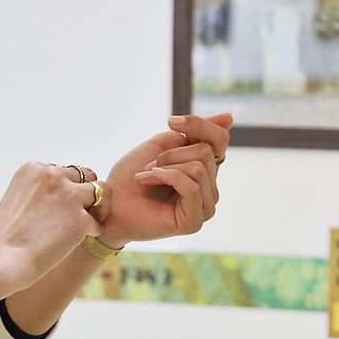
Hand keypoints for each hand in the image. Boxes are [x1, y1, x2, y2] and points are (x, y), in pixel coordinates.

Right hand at [0, 163, 101, 298]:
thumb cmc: (5, 236)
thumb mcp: (20, 198)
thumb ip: (44, 190)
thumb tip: (72, 190)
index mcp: (35, 168)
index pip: (65, 171)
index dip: (67, 188)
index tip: (57, 206)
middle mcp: (53, 175)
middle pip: (87, 176)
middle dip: (86, 193)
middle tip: (79, 212)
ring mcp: (69, 196)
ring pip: (102, 192)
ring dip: (97, 208)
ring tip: (88, 222)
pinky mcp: (80, 219)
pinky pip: (97, 222)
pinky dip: (92, 232)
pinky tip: (78, 241)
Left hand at [96, 114, 232, 247]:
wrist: (108, 202)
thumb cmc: (131, 175)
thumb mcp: (164, 144)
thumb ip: (196, 132)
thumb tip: (230, 117)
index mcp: (206, 169)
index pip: (220, 139)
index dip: (199, 125)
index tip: (170, 121)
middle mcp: (210, 188)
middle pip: (207, 152)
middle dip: (173, 152)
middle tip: (150, 165)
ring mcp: (205, 206)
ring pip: (200, 168)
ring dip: (166, 166)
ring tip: (146, 176)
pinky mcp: (194, 221)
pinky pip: (192, 186)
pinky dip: (166, 177)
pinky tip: (147, 181)